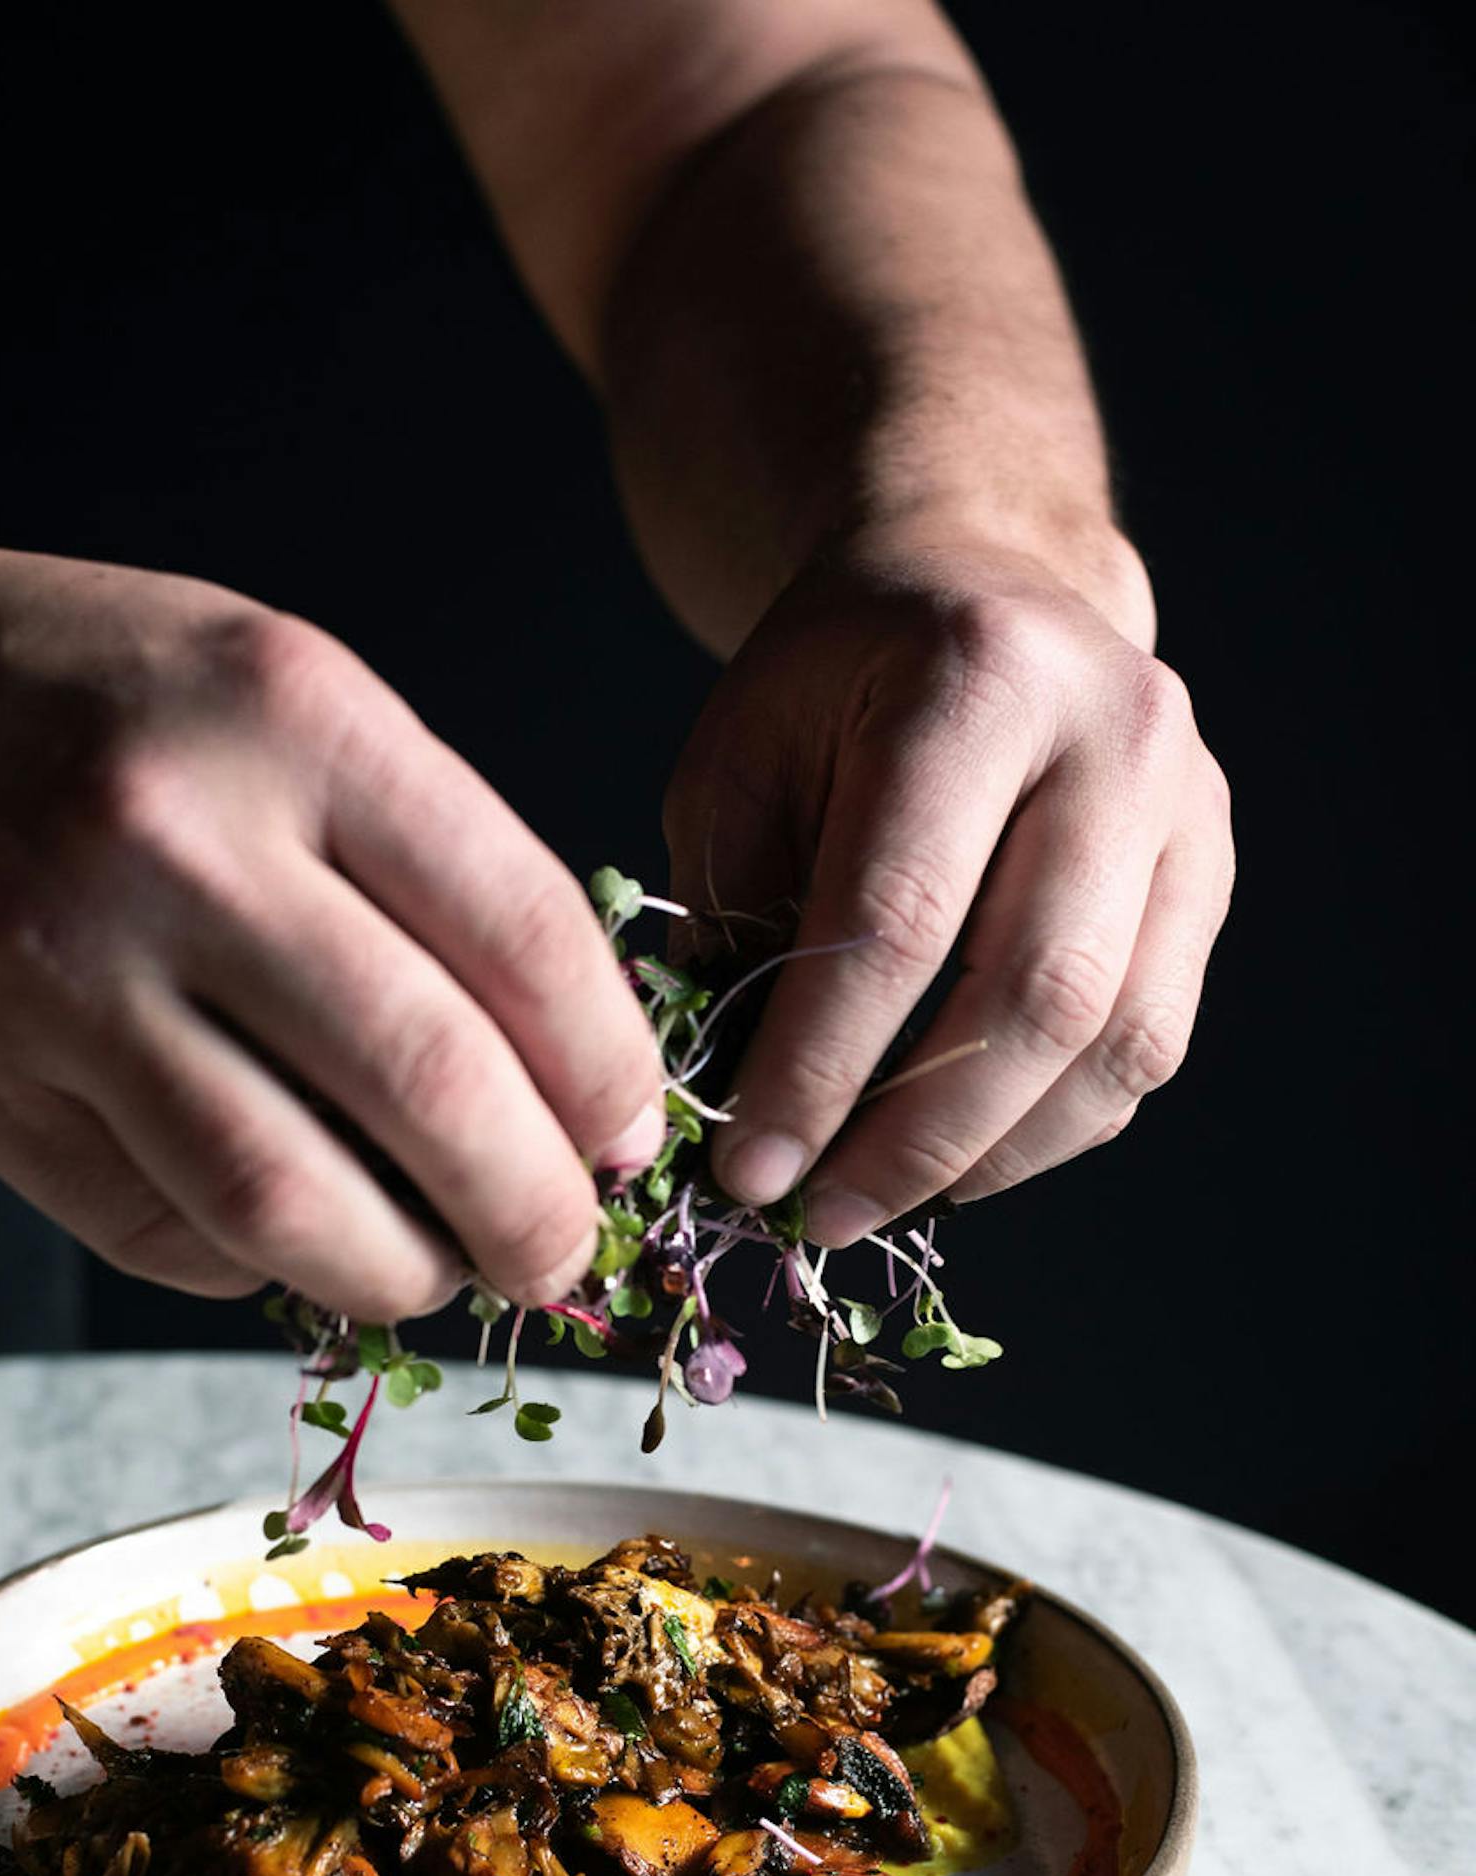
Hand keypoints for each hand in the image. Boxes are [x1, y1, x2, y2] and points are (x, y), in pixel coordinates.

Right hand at [0, 512, 664, 1315]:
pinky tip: (277, 1229)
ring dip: (400, 1271)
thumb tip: (559, 1060)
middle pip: (431, 1086)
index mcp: (285, 711)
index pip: (523, 929)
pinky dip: (254, 1261)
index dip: (607, 1068)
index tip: (632, 1135)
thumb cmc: (44, 692)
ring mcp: (67, 977)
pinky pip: (170, 1232)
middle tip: (561, 1251)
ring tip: (434, 1268)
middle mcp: (180, 839)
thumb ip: (403, 846)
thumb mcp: (249, 684)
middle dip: (535, 1209)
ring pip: (296, 1201)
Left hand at [664, 538, 1233, 1243]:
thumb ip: (740, 923)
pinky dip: (1050, 1129)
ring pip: (1116, 1040)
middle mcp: (1115, 736)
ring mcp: (1187, 809)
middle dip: (914, 1137)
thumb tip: (739, 1116)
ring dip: (990, 1154)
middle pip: (1034, 994)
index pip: (902, 917)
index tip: (749, 1173)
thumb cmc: (833, 689)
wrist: (976, 587)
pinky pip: (1147, 1045)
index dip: (821, 1068)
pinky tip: (958, 1160)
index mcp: (978, 681)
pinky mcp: (1210, 877)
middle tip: (819, 1216)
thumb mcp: (740, 766)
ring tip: (880, 1202)